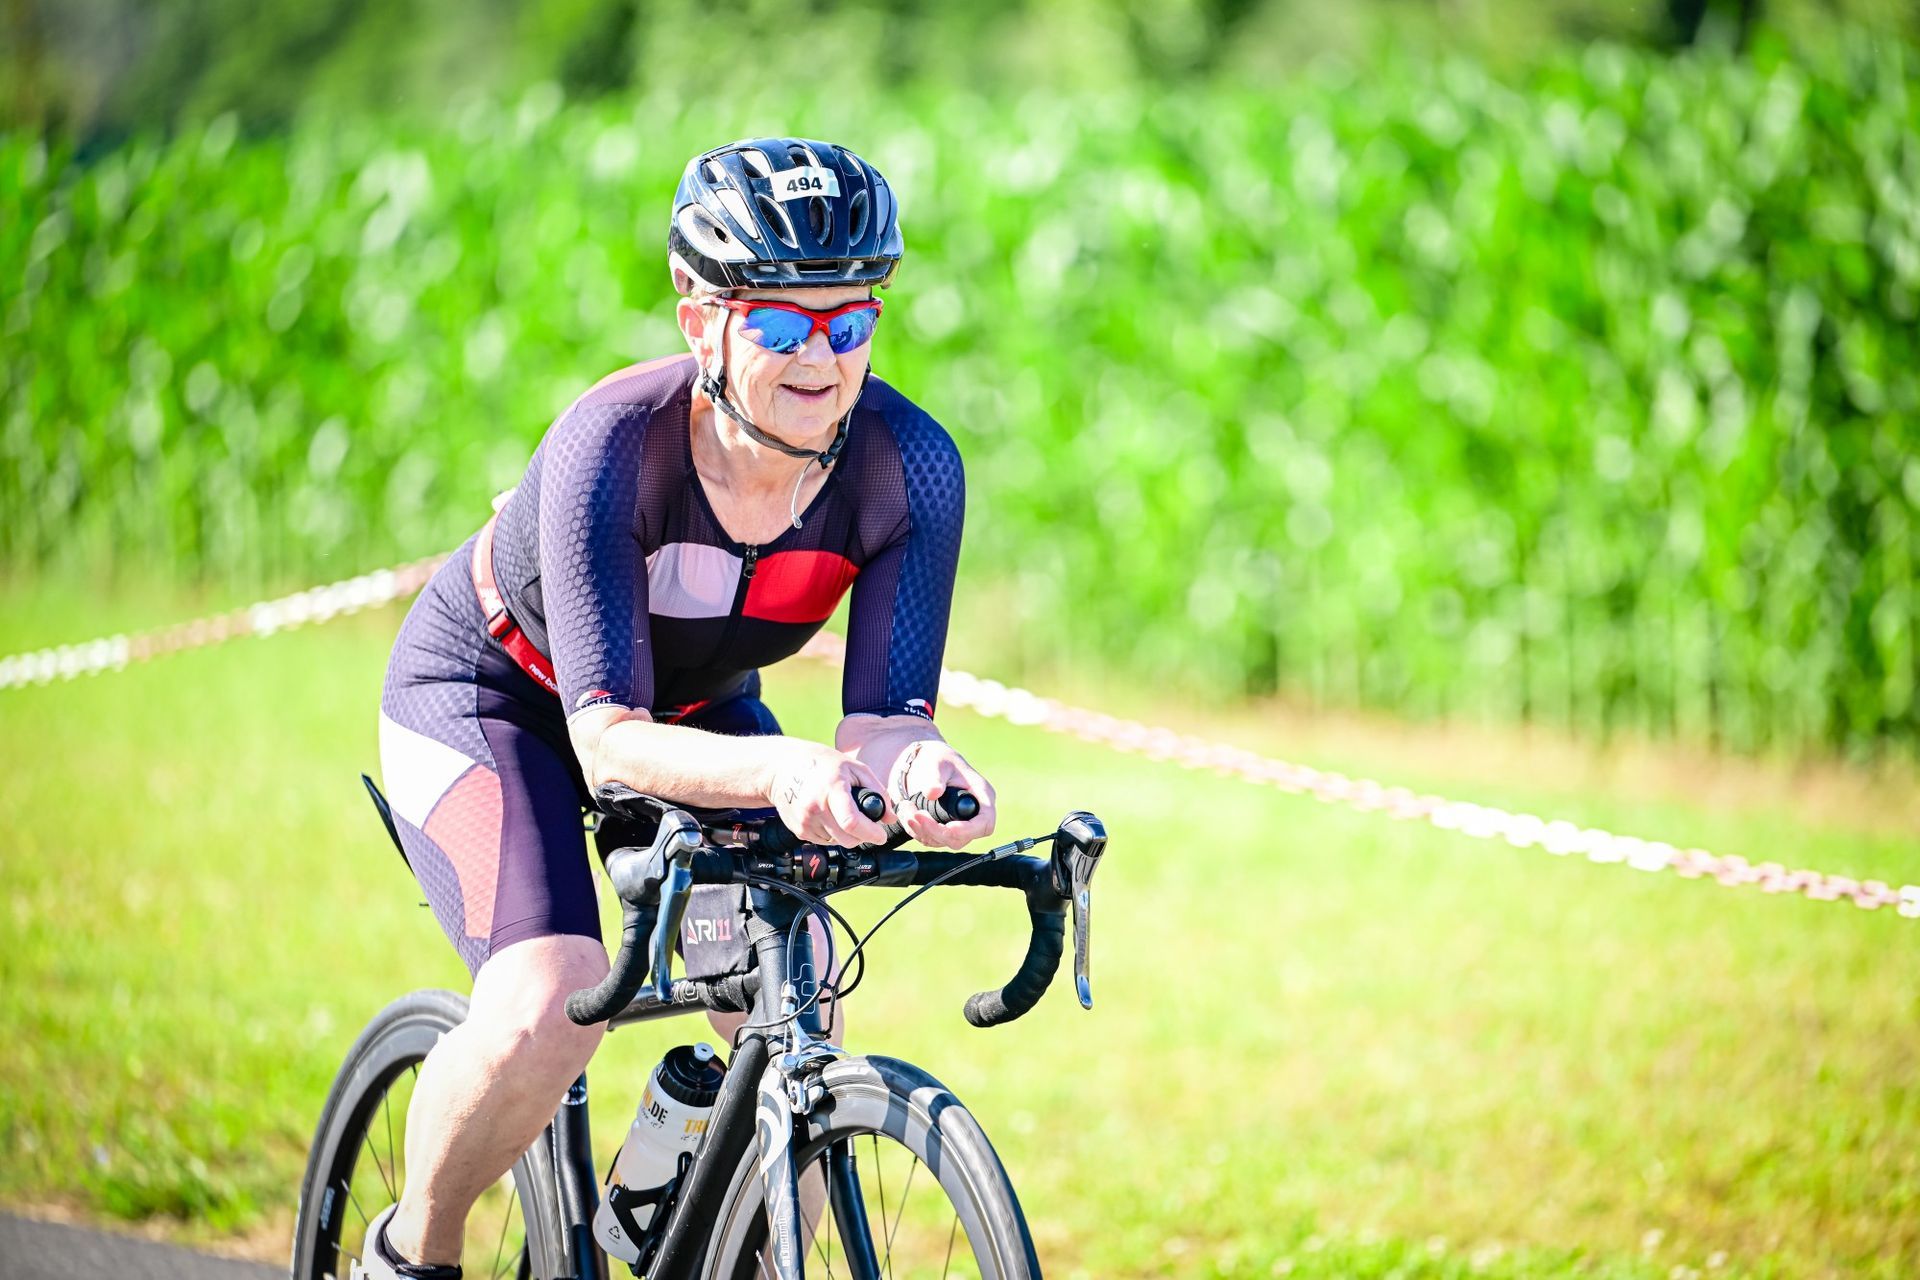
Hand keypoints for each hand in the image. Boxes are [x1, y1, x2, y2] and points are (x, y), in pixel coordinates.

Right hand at [766, 744, 892, 847]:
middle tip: (866, 825)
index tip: (881, 835)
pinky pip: (823, 841)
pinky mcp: (798, 830)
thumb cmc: (821, 764)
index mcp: (832, 789)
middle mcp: (815, 807)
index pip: (852, 822)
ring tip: (841, 812)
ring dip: (845, 834)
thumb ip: (877, 791)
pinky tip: (828, 815)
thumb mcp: (854, 768)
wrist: (783, 767)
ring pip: (836, 842)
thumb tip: (890, 816)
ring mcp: (804, 821)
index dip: (871, 833)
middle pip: (847, 839)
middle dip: (862, 836)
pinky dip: (831, 833)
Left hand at [889, 739, 996, 849]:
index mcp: (981, 796)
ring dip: (921, 831)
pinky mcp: (942, 828)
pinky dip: (916, 831)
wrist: (923, 762)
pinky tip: (906, 813)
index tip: (947, 827)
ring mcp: (957, 823)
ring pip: (943, 841)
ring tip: (906, 808)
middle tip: (916, 815)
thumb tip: (932, 793)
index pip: (985, 823)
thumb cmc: (937, 758)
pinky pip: (930, 839)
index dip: (968, 830)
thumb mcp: (937, 762)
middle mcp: (972, 814)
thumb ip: (935, 777)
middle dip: (936, 831)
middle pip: (961, 838)